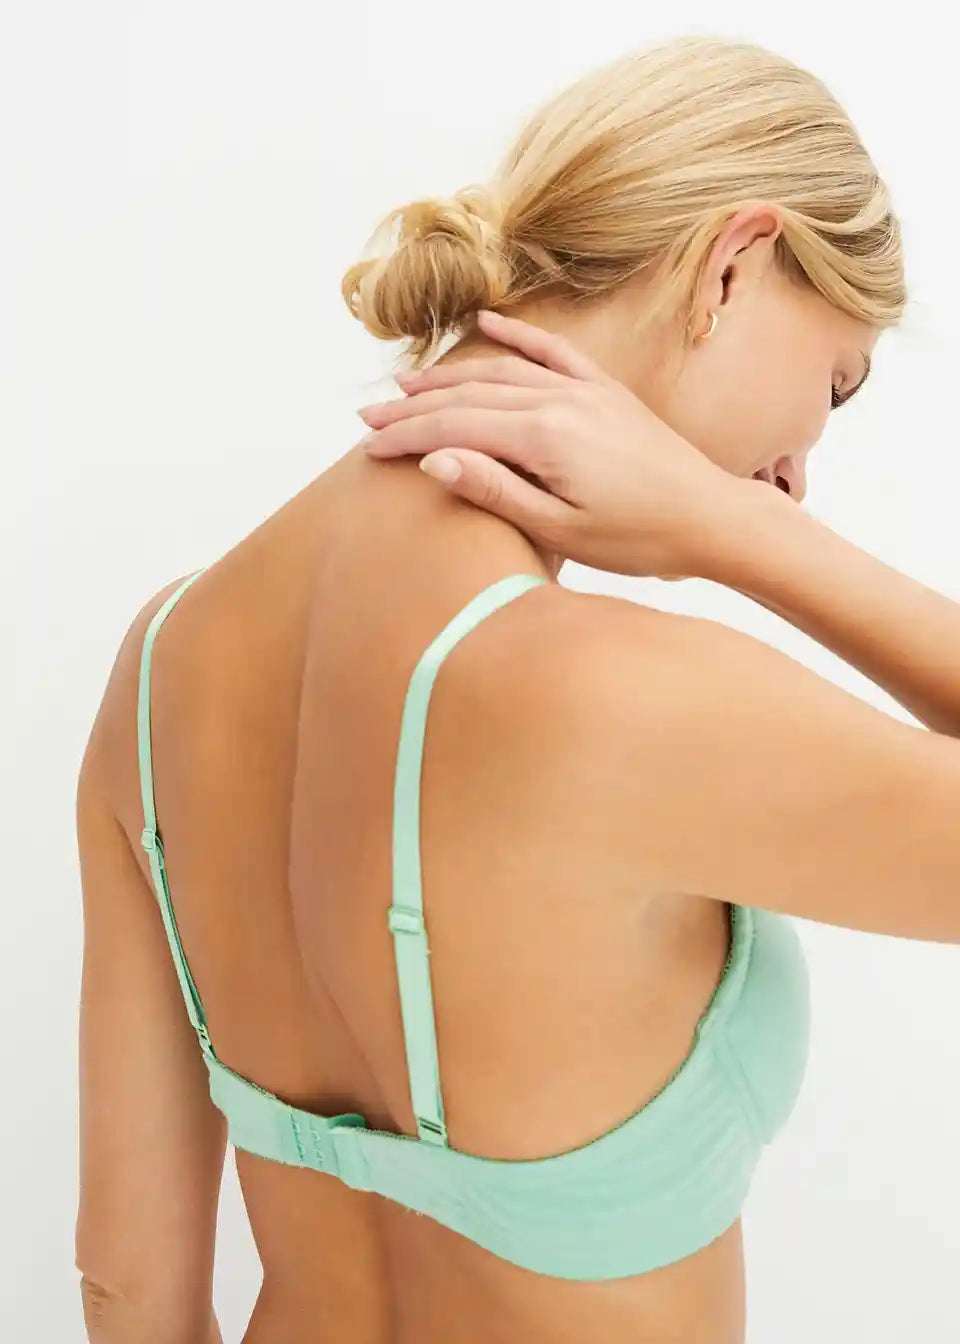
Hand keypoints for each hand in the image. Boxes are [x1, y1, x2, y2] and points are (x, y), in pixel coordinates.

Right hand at [358, 309, 751, 579]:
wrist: (712, 519)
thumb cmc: (639, 537)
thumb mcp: (561, 529)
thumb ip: (496, 490)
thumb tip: (435, 459)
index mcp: (544, 436)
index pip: (454, 426)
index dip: (406, 434)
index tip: (367, 445)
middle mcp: (560, 399)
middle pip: (468, 394)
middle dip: (414, 405)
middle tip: (369, 416)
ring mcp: (585, 390)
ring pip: (501, 369)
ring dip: (450, 373)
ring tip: (408, 382)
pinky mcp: (605, 391)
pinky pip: (552, 352)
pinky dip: (517, 335)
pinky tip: (489, 321)